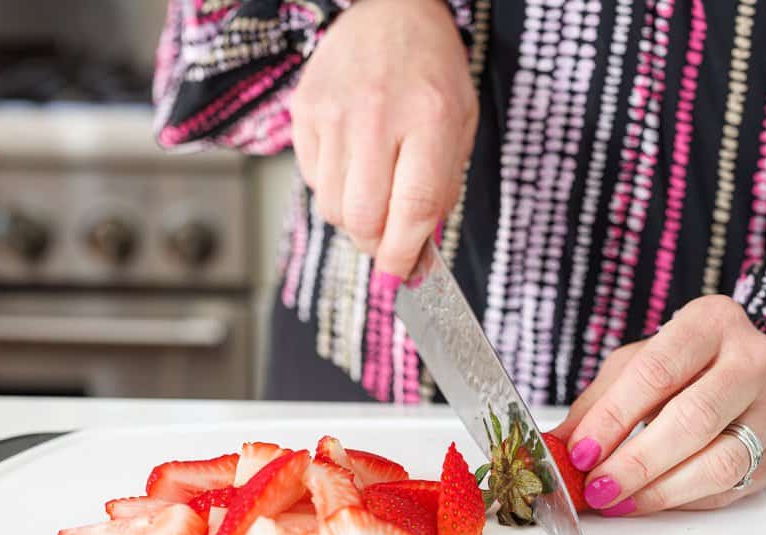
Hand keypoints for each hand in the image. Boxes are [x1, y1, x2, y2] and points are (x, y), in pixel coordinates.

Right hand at [290, 0, 476, 279]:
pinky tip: (353, 165)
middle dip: (375, 245)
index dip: (404, 254)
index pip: (413, 208)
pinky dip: (334, 189)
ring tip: (374, 194)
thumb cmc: (431, 71)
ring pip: (333, 207)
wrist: (389, 10)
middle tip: (386, 243)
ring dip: (354, 220)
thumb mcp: (460, 124)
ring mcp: (335, 113)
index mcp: (431, 119)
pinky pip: (313, 180)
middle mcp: (377, 116)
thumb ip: (442, 188)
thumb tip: (416, 250)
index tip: (401, 276)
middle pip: (364, 217)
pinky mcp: (305, 111)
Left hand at [552, 295, 765, 514]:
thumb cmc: (684, 364)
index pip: (657, 372)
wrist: (745, 373)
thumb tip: (559, 446)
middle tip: (598, 486)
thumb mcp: (635, 365)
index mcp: (711, 322)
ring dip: (660, 490)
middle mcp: (753, 359)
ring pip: (720, 461)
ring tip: (620, 500)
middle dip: (636, 462)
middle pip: (692, 419)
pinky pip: (730, 486)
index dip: (614, 417)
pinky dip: (682, 500)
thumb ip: (598, 403)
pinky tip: (649, 500)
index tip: (582, 451)